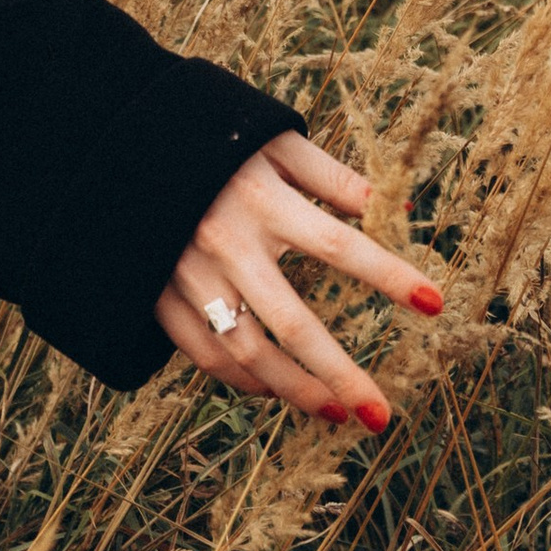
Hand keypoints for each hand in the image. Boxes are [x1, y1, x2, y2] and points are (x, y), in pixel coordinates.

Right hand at [154, 130, 441, 425]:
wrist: (115, 145)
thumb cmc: (210, 137)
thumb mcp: (274, 140)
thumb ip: (334, 177)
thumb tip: (395, 208)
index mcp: (261, 199)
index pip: (339, 245)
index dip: (389, 275)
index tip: (434, 304)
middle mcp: (226, 244)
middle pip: (292, 323)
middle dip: (340, 373)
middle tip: (381, 414)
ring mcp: (188, 275)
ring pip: (245, 352)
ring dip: (293, 390)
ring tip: (335, 412)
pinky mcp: (157, 296)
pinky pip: (202, 354)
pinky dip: (240, 380)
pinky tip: (273, 391)